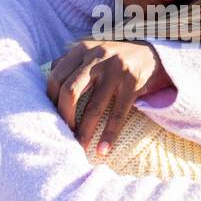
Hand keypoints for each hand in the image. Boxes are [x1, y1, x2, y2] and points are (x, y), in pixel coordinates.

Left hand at [46, 40, 172, 154]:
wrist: (153, 54)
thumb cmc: (116, 58)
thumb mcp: (92, 52)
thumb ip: (70, 64)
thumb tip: (47, 88)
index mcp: (82, 50)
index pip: (56, 77)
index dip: (51, 101)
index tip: (52, 117)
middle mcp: (97, 58)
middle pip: (69, 91)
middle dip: (64, 117)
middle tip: (64, 132)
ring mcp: (116, 71)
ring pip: (94, 107)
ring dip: (85, 131)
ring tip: (80, 146)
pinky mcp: (133, 84)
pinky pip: (118, 114)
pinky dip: (109, 135)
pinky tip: (103, 150)